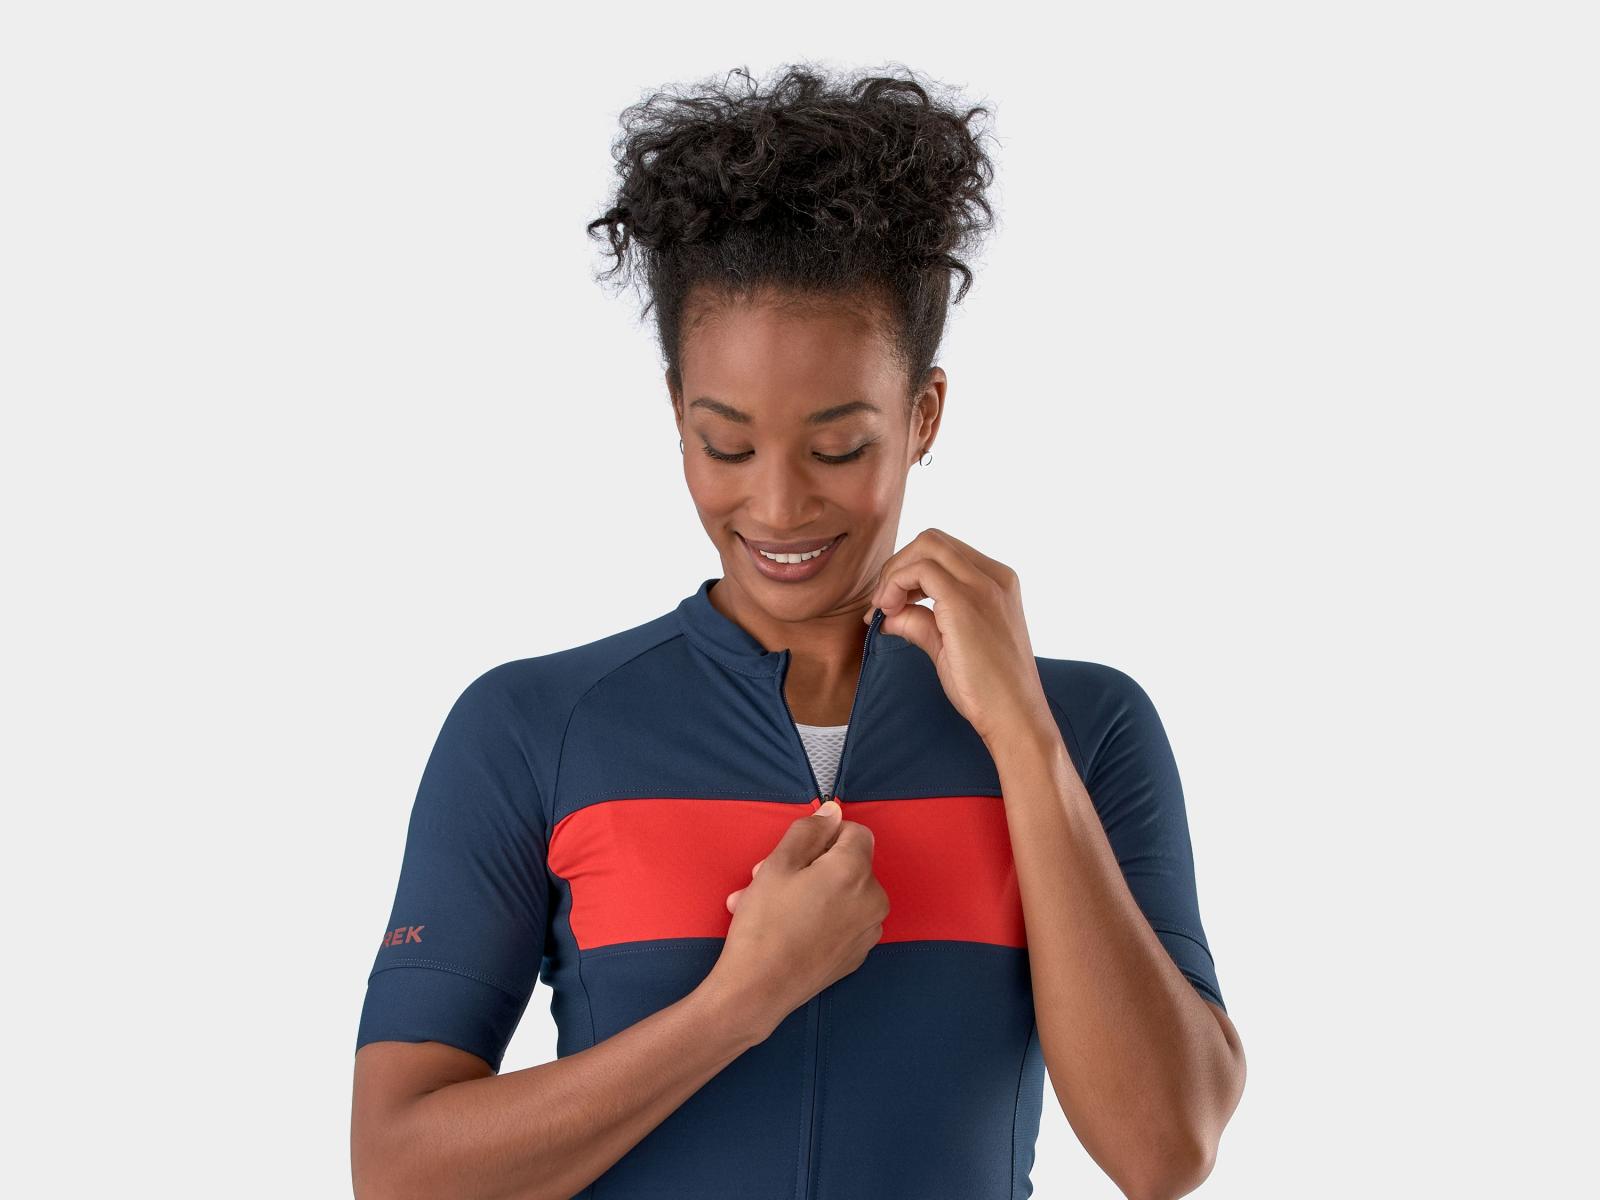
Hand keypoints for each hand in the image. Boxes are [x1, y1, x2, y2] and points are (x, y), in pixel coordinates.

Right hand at [711, 801, 888, 1038]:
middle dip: (807, 866)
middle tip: (765, 879)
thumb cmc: (765, 924)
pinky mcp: (857, 955)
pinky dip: (817, 918)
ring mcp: (868, 931)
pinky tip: (784, 929)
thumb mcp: (777, 864)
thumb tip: (833, 812)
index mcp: (856, 871)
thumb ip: (809, 831)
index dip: (822, 837)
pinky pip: (841, 922)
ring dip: (806, 893)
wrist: (758, 991)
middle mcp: (873, 900)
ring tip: (765, 906)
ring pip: (840, 894)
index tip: (793, 854)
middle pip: (845, 864)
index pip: (854, 832)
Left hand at [864, 527, 1053, 747]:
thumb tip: (887, 614)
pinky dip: (895, 584)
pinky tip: (888, 612)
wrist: (1015, 717)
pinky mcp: (966, 601)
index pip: (945, 552)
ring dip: (895, 573)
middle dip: (899, 565)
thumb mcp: (950, 647)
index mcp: (997, 582)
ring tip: (885, 609)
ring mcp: (983, 586)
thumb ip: (921, 623)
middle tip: (883, 603)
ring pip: (926, 545)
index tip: (892, 603)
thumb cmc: (988, 690)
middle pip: (932, 540)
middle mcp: (995, 577)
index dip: (910, 570)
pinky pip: (920, 569)